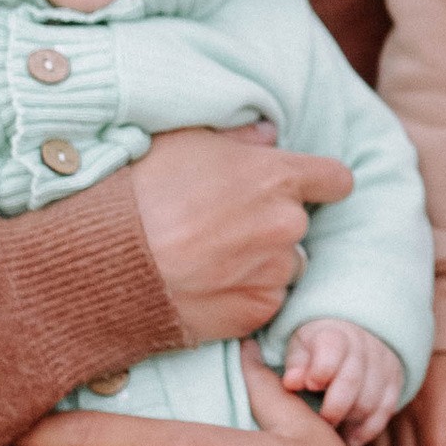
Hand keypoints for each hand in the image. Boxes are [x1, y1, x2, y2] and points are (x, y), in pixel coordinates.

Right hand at [128, 124, 355, 345]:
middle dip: (271, 224)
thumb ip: (238, 136)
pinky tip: (206, 284)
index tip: (305, 188)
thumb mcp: (184, 141)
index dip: (320, 183)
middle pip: (298, 224)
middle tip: (223, 226)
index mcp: (277, 176)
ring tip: (209, 258)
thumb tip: (268, 134)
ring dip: (260, 262)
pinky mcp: (257, 311)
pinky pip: (265, 299)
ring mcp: (274, 271)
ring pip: (283, 265)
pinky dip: (244, 294)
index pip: (335, 179)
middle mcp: (286, 223)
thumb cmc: (142, 192)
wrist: (110, 260)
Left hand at [279, 319, 406, 445]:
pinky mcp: (395, 381)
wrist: (350, 336)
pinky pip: (386, 410)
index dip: (321, 371)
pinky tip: (351, 439)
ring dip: (350, 421)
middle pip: (353, 380)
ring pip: (371, 400)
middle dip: (334, 407)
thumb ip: (296, 365)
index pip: (333, 350)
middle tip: (321, 422)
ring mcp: (382, 364)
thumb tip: (292, 383)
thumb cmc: (316, 348)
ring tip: (333, 430)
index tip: (310, 386)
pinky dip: (368, 429)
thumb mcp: (300, 348)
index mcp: (335, 334)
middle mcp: (363, 346)